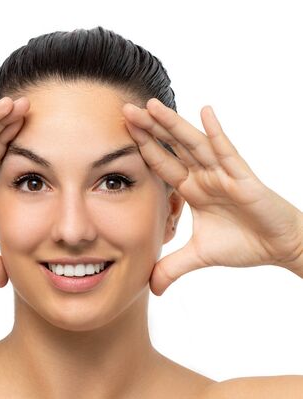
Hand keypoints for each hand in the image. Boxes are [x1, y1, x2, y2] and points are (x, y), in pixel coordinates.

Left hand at [122, 98, 302, 295]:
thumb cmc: (243, 244)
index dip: (143, 149)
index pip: (162, 165)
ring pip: (193, 145)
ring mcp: (222, 174)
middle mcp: (204, 176)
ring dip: (173, 125)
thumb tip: (151, 289)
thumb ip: (173, 268)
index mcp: (192, 189)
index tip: (122, 134)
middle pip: (172, 148)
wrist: (279, 248)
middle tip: (126, 109)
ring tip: (151, 106)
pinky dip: (216, 133)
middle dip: (149, 129)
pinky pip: (227, 152)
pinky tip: (204, 111)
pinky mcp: (243, 179)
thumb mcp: (199, 256)